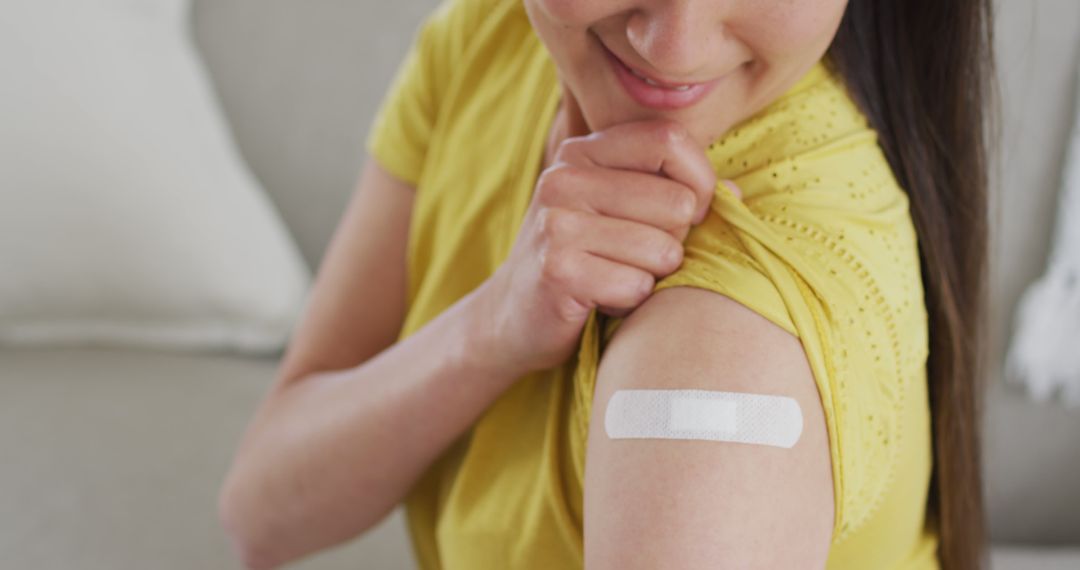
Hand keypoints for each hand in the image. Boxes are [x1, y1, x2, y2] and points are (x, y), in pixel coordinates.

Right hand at [468, 88, 733, 375]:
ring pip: (662, 250)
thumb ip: (671, 191)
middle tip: (638, 257)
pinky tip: (600, 299)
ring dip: (651, 277)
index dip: (699, 182)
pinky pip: (637, 286)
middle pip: (677, 202)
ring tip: (616, 277)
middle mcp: (565, 178)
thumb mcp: (619, 212)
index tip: (690, 215)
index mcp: (583, 151)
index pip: (670, 141)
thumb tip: (737, 192)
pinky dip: (630, 302)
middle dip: (674, 242)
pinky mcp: (556, 270)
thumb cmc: (582, 261)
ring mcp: (557, 223)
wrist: (513, 317)